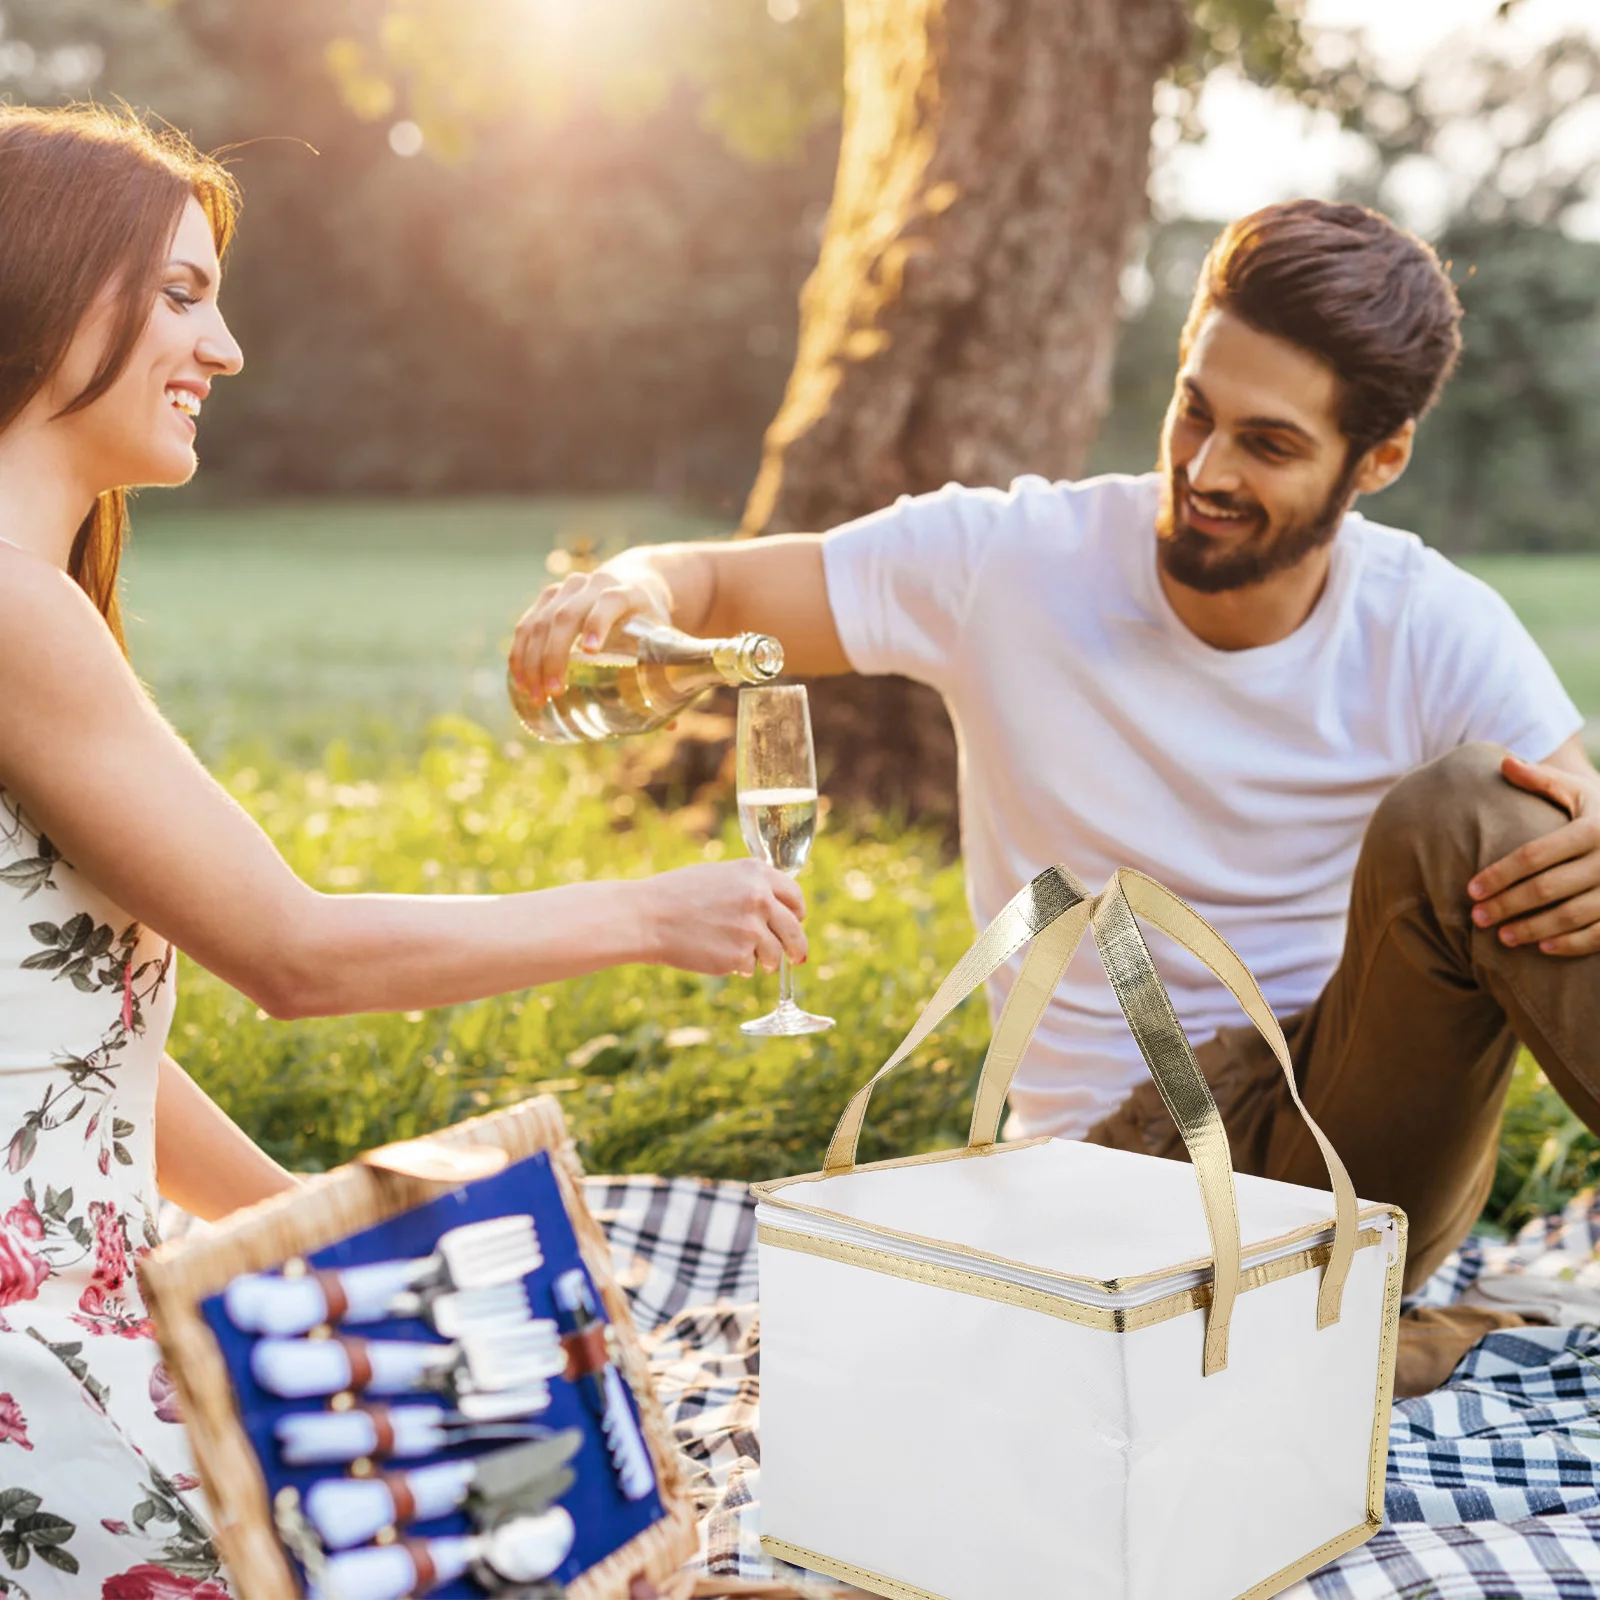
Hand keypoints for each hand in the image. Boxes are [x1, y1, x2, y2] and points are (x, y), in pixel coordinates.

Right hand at [511, 568, 669, 705]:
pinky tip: (519, 678)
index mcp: (626, 592)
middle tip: (555, 692)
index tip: (590, 652)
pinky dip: (520, 652)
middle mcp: (593, 585)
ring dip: (533, 660)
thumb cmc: (648, 619)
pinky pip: (527, 624)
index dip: (597, 623)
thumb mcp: (662, 636)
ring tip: (536, 695)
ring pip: (540, 621)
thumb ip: (665, 675)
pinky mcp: (547, 597)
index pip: (609, 602)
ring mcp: (566, 589)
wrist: (632, 581)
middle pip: (566, 616)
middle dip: (556, 656)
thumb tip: (673, 726)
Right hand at [639, 860, 806, 976]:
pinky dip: (740, 966)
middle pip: (794, 929)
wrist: (649, 916)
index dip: (797, 912)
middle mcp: (759, 898)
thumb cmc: (678, 895)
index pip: (795, 896)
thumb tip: (777, 910)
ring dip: (766, 960)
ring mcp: (751, 929)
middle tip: (797, 956)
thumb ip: (751, 887)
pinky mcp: (739, 955)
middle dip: (796, 946)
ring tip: (747, 959)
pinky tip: (720, 956)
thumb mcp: (720, 876)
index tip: (796, 921)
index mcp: (756, 873)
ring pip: (775, 953)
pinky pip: (750, 965)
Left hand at [1468, 754, 1599, 956]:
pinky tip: (1543, 949)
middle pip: (1547, 888)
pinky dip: (1573, 944)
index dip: (1500, 874)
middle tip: (1477, 917)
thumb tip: (1504, 762)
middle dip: (1508, 904)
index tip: (1470, 889)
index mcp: (1593, 828)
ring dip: (1534, 929)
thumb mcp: (1579, 790)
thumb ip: (1542, 780)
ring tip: (1500, 936)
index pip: (1535, 855)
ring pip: (1572, 915)